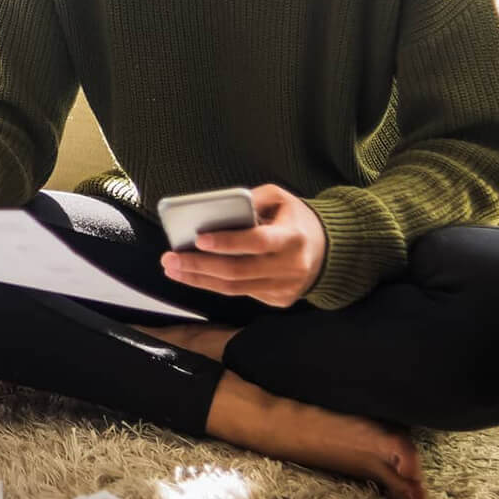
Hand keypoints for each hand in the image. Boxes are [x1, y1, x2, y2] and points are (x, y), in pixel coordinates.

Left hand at [159, 184, 325, 307]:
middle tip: (169, 258)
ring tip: (173, 269)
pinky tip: (194, 275)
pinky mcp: (279, 300)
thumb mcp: (279, 198)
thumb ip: (251, 199)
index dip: (227, 242)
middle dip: (198, 266)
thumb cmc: (295, 219)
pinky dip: (214, 285)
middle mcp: (291, 266)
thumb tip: (216, 209)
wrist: (329, 251)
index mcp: (292, 237)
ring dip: (199, 279)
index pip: (257, 241)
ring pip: (235, 288)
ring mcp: (285, 287)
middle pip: (238, 271)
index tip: (198, 238)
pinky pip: (241, 294)